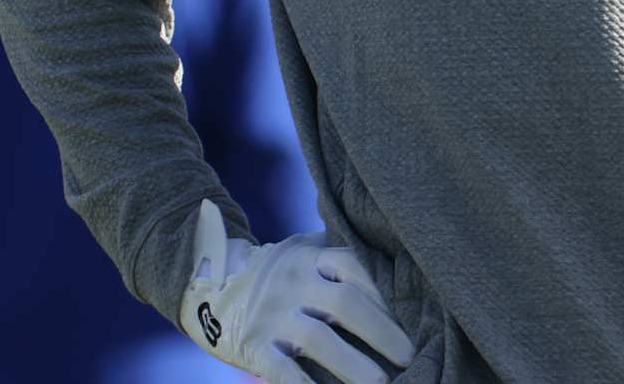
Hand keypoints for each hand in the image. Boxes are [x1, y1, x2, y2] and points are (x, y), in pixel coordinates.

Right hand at [180, 199, 413, 383]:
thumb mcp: (303, 252)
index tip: (413, 316)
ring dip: (355, 366)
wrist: (210, 285)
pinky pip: (284, 371)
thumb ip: (338, 256)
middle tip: (409, 357)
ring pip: (320, 340)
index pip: (355, 267)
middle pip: (346, 304)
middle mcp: (293, 282)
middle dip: (383, 333)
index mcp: (311, 257)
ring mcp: (272, 314)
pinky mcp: (254, 345)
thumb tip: (394, 272)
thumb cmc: (278, 274)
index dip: (386, 293)